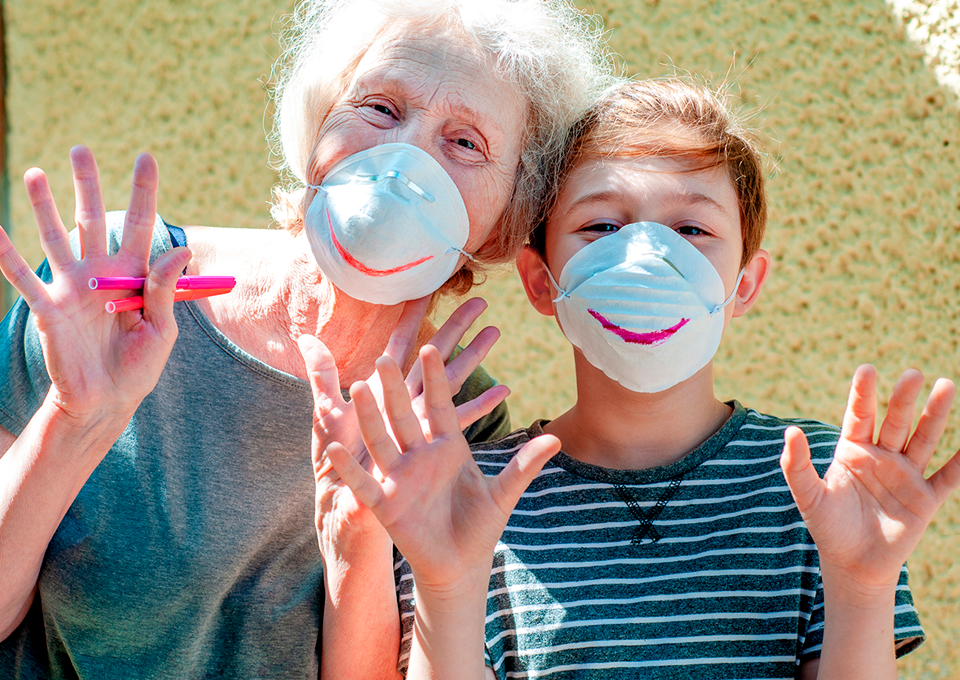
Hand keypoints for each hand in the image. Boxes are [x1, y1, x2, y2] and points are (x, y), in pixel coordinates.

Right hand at [0, 146, 187, 423]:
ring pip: (55, 237)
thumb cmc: (139, 365)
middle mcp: (99, 272)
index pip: (139, 224)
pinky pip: (22, 278)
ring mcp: (70, 287)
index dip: (143, 192)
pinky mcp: (48, 307)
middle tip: (81, 149)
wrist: (108, 400)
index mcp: (133, 274)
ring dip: (44, 206)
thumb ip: (165, 289)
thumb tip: (181, 250)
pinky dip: (5, 254)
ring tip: (34, 173)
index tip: (147, 157)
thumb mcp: (162, 327)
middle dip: (86, 185)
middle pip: (92, 219)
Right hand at [326, 344, 559, 593]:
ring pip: (382, 440)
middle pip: (405, 415)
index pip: (440, 405)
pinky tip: (334, 449)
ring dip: (370, 417)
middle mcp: (420, 455)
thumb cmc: (480, 525)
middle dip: (397, 388)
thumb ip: (524, 465)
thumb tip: (556, 438)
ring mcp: (400, 477)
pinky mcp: (386, 504)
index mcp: (448, 446)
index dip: (436, 379)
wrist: (459, 563)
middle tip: (386, 356)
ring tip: (359, 387)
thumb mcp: (503, 493)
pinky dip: (350, 468)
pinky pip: (364, 484)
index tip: (431, 348)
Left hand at [781, 364, 959, 595]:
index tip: (867, 370)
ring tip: (946, 386)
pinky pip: (947, 477)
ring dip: (934, 415)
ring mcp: (905, 476)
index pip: (859, 416)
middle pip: (894, 422)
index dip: (863, 394)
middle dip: (903, 399)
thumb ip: (796, 465)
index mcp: (852, 451)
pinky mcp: (925, 498)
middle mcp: (881, 457)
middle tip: (911, 373)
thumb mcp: (807, 496)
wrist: (853, 564)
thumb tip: (791, 432)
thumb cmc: (828, 527)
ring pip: (923, 439)